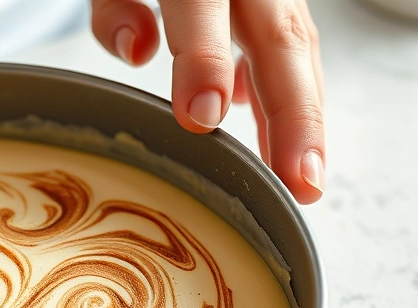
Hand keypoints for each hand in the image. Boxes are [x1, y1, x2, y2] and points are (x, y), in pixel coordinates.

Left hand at [90, 0, 324, 203]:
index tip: (200, 117)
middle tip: (294, 181)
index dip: (205, 60)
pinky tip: (279, 144)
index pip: (201, 6)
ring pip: (298, 47)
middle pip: (280, 37)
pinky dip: (288, 96)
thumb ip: (114, 3)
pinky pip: (292, 48)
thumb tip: (137, 50)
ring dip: (303, 117)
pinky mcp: (279, 2)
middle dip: (292, 113)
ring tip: (302, 181)